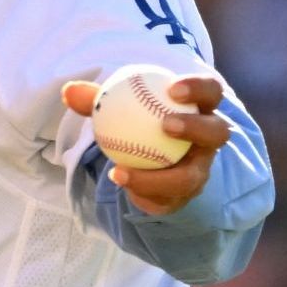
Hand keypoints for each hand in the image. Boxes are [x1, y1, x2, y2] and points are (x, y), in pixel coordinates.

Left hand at [62, 75, 230, 214]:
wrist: (141, 162)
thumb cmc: (134, 125)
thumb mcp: (116, 110)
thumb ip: (96, 101)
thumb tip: (69, 91)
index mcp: (197, 110)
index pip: (210, 92)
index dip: (199, 88)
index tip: (173, 88)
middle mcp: (206, 142)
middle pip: (218, 133)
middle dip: (197, 128)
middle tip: (166, 125)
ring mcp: (199, 171)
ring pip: (190, 177)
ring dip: (159, 177)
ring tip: (122, 171)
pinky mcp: (183, 197)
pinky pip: (165, 198)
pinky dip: (140, 191)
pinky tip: (117, 179)